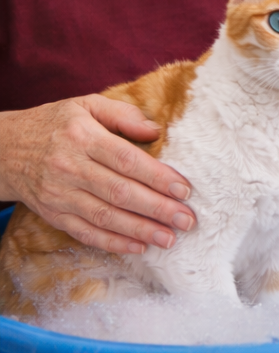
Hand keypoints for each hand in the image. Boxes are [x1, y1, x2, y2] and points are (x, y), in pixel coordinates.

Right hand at [0, 96, 195, 254]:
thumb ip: (123, 115)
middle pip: (120, 193)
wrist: (3, 150)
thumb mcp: (86, 105)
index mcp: (83, 138)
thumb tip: (156, 131)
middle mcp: (71, 168)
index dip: (157, 177)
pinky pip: (85, 233)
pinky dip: (113, 243)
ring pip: (104, 217)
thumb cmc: (55, 124)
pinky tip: (138, 247)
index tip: (185, 189)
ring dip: (140, 230)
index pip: (127, 160)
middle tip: (187, 220)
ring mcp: (60, 195)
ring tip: (169, 238)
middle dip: (157, 209)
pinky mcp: (53, 215)